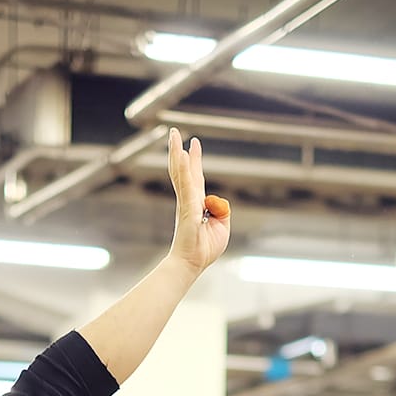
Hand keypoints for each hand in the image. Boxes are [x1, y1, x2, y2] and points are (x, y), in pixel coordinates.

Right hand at [165, 128, 229, 274]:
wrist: (191, 264)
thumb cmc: (204, 250)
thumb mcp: (222, 226)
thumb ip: (222, 210)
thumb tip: (215, 200)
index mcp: (196, 204)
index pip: (196, 177)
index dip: (194, 161)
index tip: (193, 145)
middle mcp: (188, 200)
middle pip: (184, 170)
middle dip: (179, 150)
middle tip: (174, 132)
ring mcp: (186, 202)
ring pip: (180, 172)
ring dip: (176, 152)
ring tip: (172, 136)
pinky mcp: (187, 207)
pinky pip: (185, 184)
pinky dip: (182, 168)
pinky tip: (180, 155)